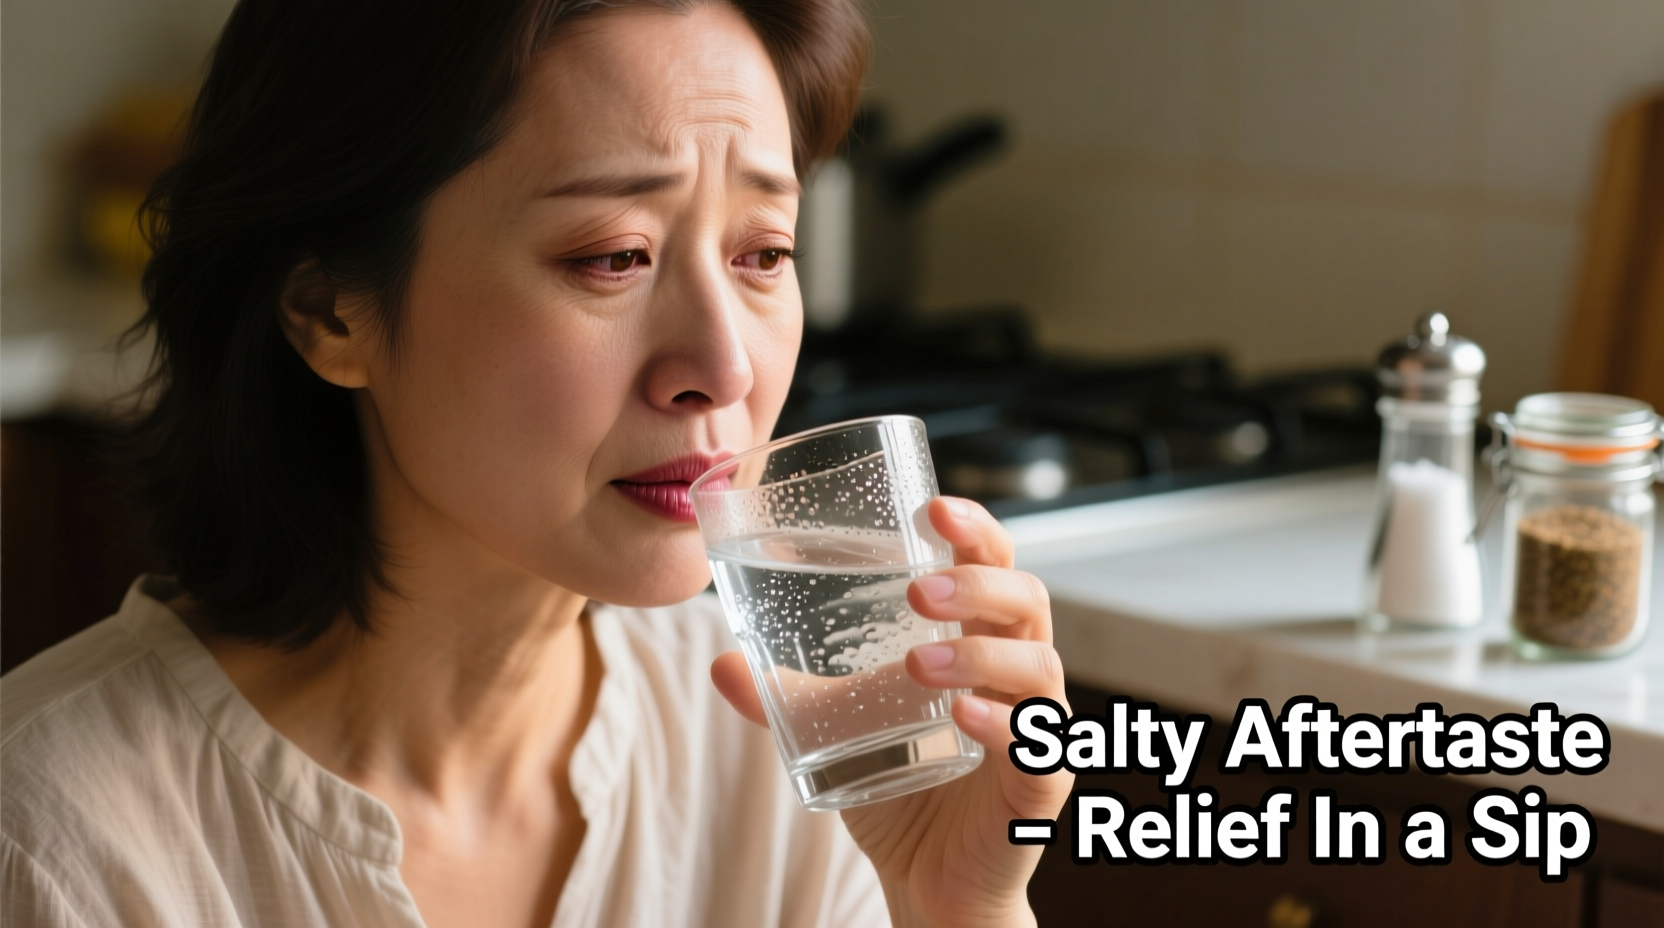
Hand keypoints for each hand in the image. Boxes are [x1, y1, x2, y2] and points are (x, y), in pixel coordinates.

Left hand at [712, 497, 1072, 927]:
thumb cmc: (900, 786)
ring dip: (979, 655)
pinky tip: (962, 715)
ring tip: (917, 663)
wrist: (931, 883)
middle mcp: (1015, 675)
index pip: (995, 566)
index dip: (976, 530)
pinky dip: (1002, 724)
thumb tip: (721, 661)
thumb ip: (787, 696)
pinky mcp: (1040, 786)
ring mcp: (1035, 728)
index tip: (934, 506)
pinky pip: (1040, 744)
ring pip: (1039, 666)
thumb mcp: (839, 731)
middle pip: (1028, 601)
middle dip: (978, 584)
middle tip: (919, 590)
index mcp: (978, 642)